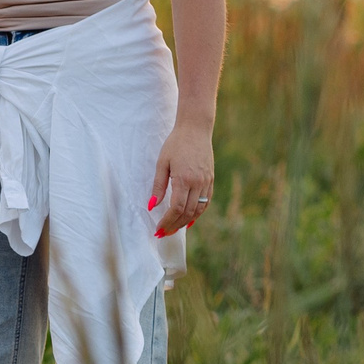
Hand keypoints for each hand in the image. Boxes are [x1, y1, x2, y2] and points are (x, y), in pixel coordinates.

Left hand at [149, 122, 215, 237]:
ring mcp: (207, 182)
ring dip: (186, 222)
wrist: (196, 129)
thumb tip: (152, 206)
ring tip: (174, 229)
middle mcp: (198, 183)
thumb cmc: (175, 143)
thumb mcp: (162, 163)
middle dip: (175, 226)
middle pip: (187, 213)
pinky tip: (189, 219)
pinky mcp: (211, 180)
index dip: (167, 222)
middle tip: (163, 234)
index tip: (158, 229)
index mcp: (184, 179)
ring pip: (198, 210)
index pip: (176, 209)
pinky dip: (198, 213)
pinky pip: (206, 201)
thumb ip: (158, 186)